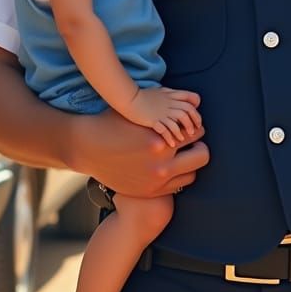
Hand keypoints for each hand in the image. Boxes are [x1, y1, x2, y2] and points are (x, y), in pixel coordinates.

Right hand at [68, 104, 208, 197]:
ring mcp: (157, 182)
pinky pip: (179, 185)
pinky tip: (170, 166)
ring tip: (182, 154)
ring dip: (190, 162)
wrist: (88, 149)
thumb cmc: (114, 123)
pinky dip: (178, 175)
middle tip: (192, 141)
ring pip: (193, 173)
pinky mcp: (151, 192)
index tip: (191, 126)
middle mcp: (161, 164)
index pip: (196, 132)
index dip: (195, 127)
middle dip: (199, 145)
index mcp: (160, 141)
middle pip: (202, 155)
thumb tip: (195, 99)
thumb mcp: (139, 113)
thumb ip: (166, 108)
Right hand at [124, 87, 201, 145]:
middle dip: (194, 121)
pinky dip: (170, 137)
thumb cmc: (140, 95)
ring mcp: (161, 111)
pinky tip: (172, 143)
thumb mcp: (158, 91)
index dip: (196, 108)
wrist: (127, 98)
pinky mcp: (153, 120)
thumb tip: (176, 99)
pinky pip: (166, 129)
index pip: (190, 98)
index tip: (195, 117)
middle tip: (194, 131)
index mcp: (170, 95)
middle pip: (188, 110)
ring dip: (184, 130)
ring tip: (183, 138)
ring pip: (180, 119)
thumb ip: (168, 95)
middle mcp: (168, 102)